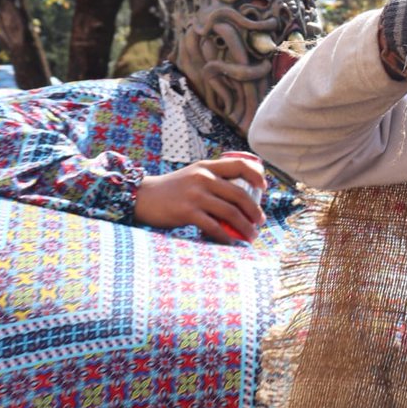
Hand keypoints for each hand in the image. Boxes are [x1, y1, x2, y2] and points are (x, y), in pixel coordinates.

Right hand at [134, 155, 266, 242]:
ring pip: (230, 212)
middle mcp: (203, 178)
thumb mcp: (193, 175)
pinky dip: (226, 237)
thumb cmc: (172, 189)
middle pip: (239, 194)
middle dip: (254, 211)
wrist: (142, 197)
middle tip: (261, 221)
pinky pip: (213, 227)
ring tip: (251, 235)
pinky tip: (232, 243)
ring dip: (245, 227)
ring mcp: (195, 195)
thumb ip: (213, 179)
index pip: (239, 164)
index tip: (263, 188)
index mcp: (207, 167)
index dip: (256, 175)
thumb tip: (241, 193)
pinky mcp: (187, 212)